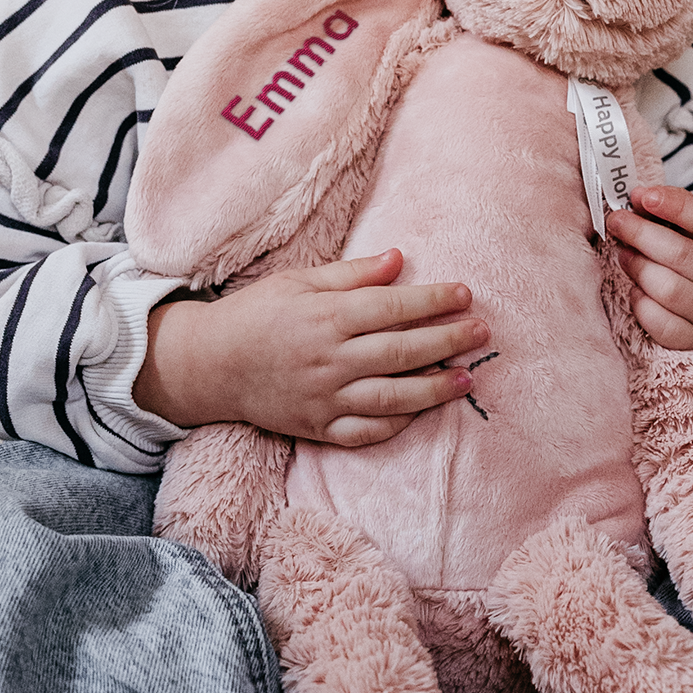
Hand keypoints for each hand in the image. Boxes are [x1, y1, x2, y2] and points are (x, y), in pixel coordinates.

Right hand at [134, 250, 488, 446]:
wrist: (211, 365)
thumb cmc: (258, 314)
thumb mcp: (299, 281)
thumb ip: (353, 274)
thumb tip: (401, 260)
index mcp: (326, 317)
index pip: (392, 308)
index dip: (433, 301)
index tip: (465, 293)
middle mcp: (329, 360)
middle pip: (401, 352)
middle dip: (447, 340)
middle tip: (481, 331)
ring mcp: (325, 398)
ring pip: (392, 398)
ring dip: (435, 389)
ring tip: (467, 378)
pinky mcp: (318, 427)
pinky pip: (366, 433)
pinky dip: (397, 424)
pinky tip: (422, 411)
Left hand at [607, 186, 692, 350]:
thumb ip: (677, 214)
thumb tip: (640, 197)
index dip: (678, 206)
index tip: (643, 196)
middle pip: (684, 255)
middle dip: (642, 234)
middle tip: (618, 222)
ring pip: (669, 289)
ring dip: (638, 267)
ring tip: (624, 255)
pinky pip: (660, 322)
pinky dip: (641, 303)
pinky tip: (636, 290)